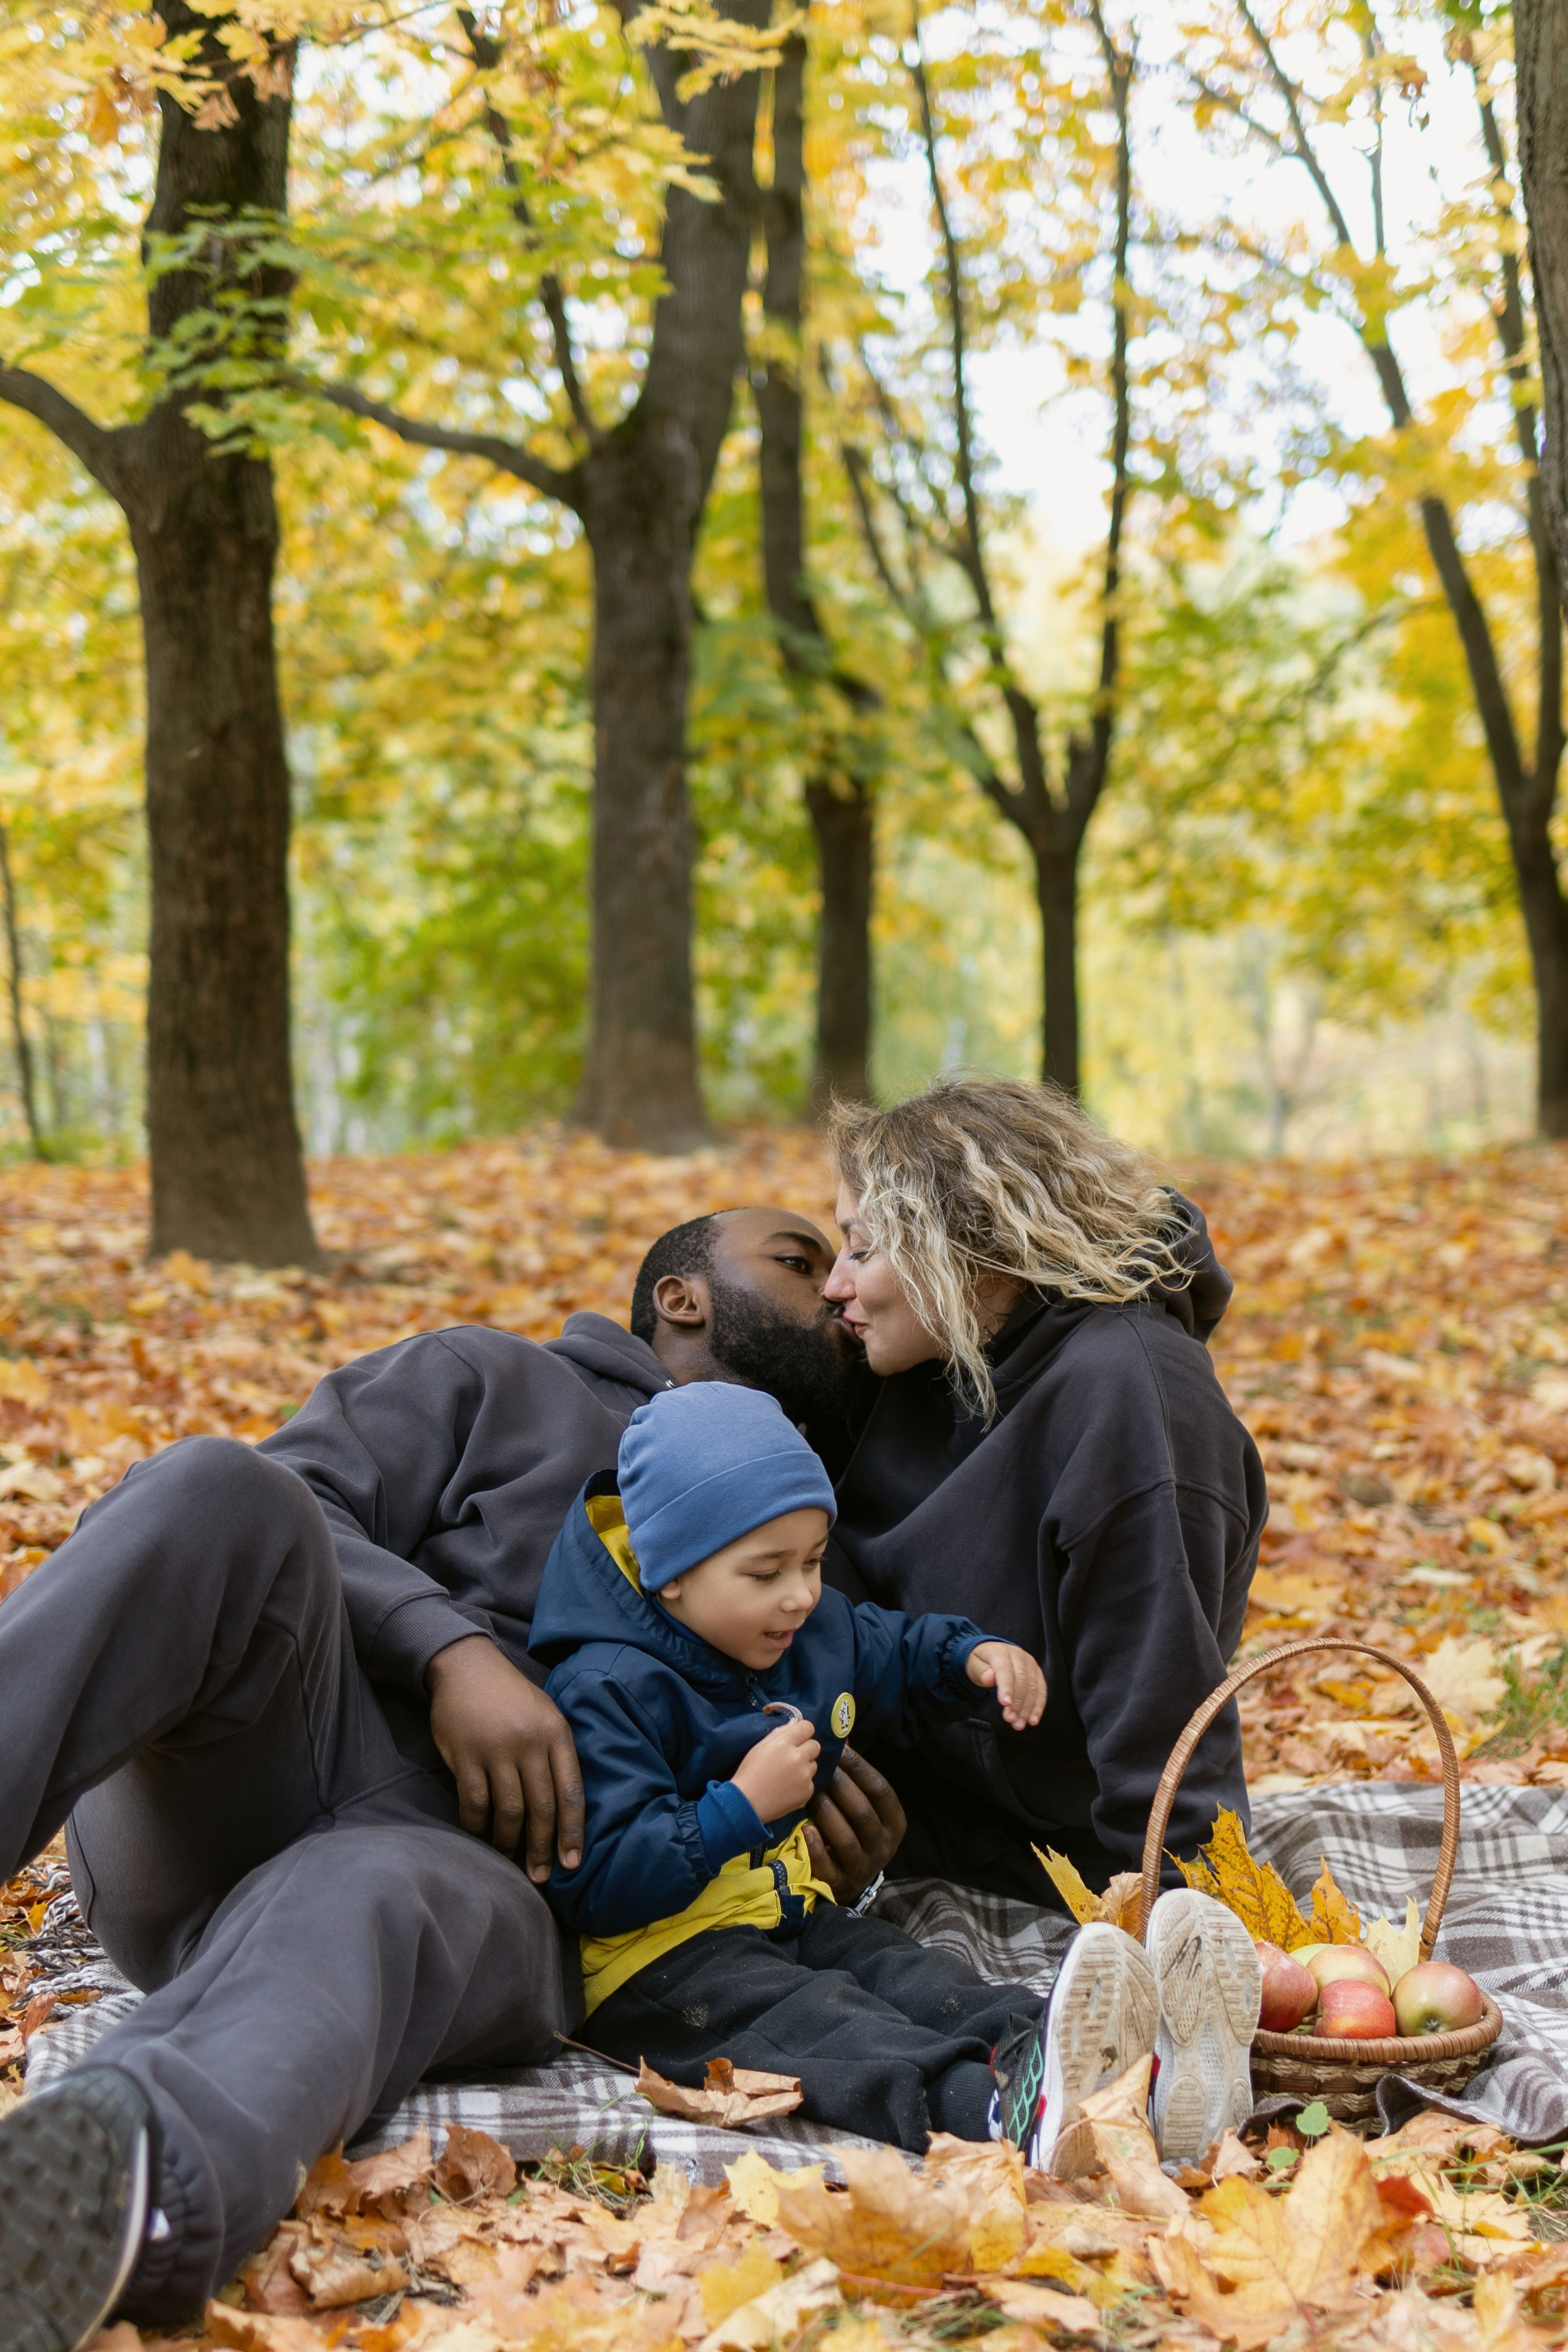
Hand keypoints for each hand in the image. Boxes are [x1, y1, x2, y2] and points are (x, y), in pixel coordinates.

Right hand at [425, 1635, 584, 1880]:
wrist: (468, 1666)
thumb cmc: (512, 1696)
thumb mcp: (547, 1714)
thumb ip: (557, 1754)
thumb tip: (566, 1810)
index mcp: (556, 1732)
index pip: (571, 1791)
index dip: (573, 1831)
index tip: (573, 1862)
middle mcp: (529, 1743)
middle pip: (541, 1807)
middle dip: (542, 1847)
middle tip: (541, 1876)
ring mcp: (496, 1750)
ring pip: (509, 1811)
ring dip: (510, 1843)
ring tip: (510, 1862)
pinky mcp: (465, 1756)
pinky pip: (474, 1803)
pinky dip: (478, 1828)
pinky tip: (481, 1840)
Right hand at [732, 1717, 819, 1820]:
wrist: (747, 1802)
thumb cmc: (749, 1772)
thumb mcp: (759, 1747)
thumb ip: (779, 1733)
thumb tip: (794, 1723)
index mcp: (784, 1743)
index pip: (807, 1727)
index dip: (803, 1731)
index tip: (798, 1737)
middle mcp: (798, 1757)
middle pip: (815, 1746)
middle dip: (806, 1749)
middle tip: (792, 1757)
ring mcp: (804, 1776)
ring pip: (813, 1765)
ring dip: (804, 1767)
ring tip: (787, 1775)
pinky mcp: (807, 1792)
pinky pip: (810, 1782)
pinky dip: (802, 1784)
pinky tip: (787, 1788)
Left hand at [804, 1744, 906, 1900]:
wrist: (851, 1879)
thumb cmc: (857, 1831)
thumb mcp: (866, 1807)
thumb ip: (857, 1779)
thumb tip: (842, 1736)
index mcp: (895, 1823)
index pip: (881, 1790)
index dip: (860, 1768)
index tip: (840, 1750)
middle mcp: (884, 1846)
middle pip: (862, 1812)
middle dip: (840, 1786)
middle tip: (820, 1768)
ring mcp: (863, 1867)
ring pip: (844, 1837)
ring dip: (826, 1812)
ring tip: (811, 1794)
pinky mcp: (840, 1883)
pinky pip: (827, 1864)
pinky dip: (815, 1846)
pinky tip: (805, 1829)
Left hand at [966, 1641, 1046, 1729]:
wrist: (991, 1653)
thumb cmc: (981, 1662)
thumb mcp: (973, 1665)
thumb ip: (980, 1671)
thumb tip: (989, 1677)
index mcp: (1000, 1652)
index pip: (1005, 1669)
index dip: (1006, 1687)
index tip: (1005, 1704)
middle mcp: (1018, 1655)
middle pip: (1021, 1679)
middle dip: (1017, 1702)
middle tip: (1010, 1719)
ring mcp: (1030, 1663)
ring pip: (1033, 1686)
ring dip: (1027, 1708)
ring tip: (1019, 1724)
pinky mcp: (1037, 1672)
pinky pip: (1041, 1689)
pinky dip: (1038, 1706)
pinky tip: (1033, 1720)